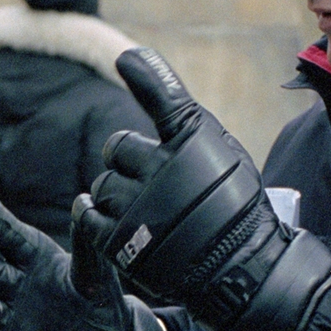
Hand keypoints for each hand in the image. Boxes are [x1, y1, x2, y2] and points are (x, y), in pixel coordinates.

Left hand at [77, 48, 330, 330]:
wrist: (241, 270)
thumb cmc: (235, 208)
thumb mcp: (222, 153)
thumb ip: (183, 120)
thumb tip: (136, 65)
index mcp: (193, 143)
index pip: (163, 96)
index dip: (145, 73)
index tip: (127, 59)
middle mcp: (162, 169)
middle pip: (116, 149)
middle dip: (128, 163)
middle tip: (152, 184)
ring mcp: (139, 206)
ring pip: (102, 186)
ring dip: (117, 196)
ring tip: (148, 214)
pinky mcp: (122, 241)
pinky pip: (89, 218)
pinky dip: (96, 218)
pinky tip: (114, 222)